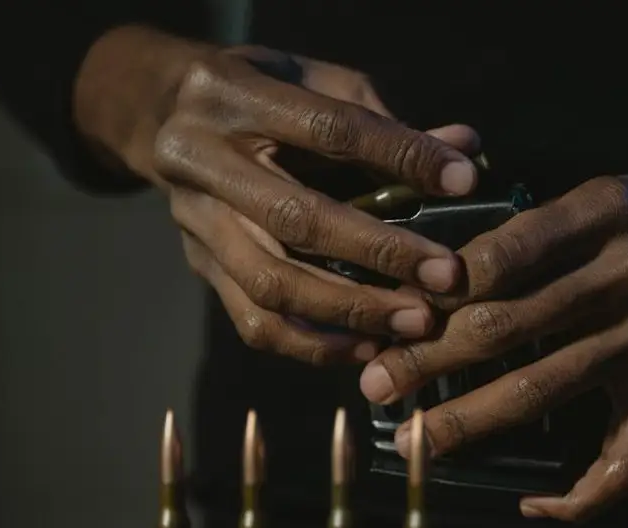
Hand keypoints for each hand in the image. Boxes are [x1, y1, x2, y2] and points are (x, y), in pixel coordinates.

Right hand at [75, 28, 479, 363]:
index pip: (329, 129)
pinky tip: (365, 347)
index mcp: (233, 93)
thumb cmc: (259, 93)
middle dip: (379, 253)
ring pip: (272, 282)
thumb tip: (466, 151)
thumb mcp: (313, 80)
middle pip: (297, 218)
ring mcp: (195, 220)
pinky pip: (254, 321)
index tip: (461, 180)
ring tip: (414, 323)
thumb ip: (384, 119)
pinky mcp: (199, 265)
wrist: (160, 116)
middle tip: (445, 278)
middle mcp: (202, 158)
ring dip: (351, 311)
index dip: (400, 156)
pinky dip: (314, 343)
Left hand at [359, 164, 627, 519]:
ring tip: (415, 439)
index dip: (435, 290)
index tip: (388, 312)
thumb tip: (455, 271)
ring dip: (468, 419)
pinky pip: (626, 459)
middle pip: (504, 326)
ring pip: (543, 390)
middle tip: (372, 383)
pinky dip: (581, 496)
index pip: (499, 255)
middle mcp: (622, 275)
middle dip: (427, 359)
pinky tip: (536, 508)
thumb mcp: (612, 189)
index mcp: (599, 214)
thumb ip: (540, 228)